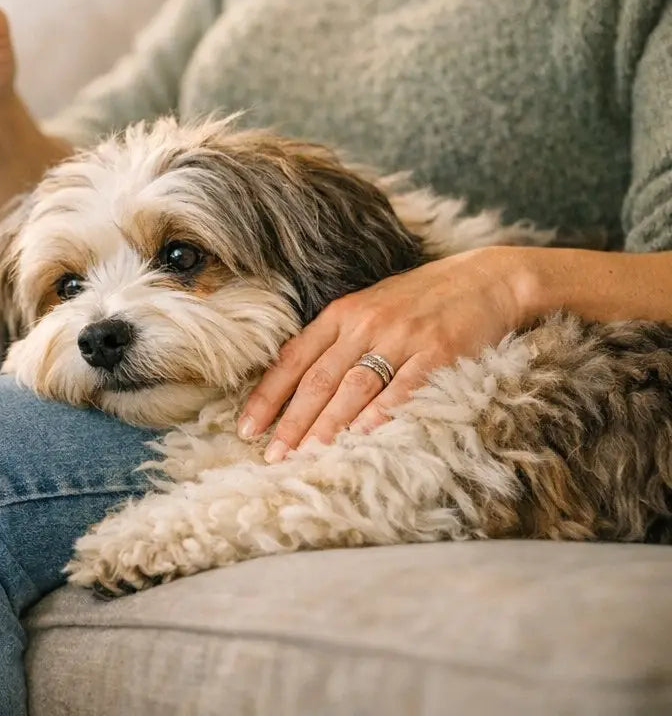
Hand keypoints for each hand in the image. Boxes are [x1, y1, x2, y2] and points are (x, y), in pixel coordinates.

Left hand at [237, 246, 536, 460]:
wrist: (488, 279)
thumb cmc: (422, 299)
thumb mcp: (369, 308)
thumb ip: (335, 339)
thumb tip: (296, 380)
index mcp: (342, 313)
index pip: (294, 358)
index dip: (268, 395)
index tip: (247, 428)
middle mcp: (366, 324)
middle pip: (319, 379)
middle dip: (292, 421)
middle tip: (272, 456)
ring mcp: (403, 337)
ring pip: (355, 388)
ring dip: (328, 425)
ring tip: (307, 455)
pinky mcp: (440, 353)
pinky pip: (405, 388)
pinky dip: (382, 413)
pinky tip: (362, 436)